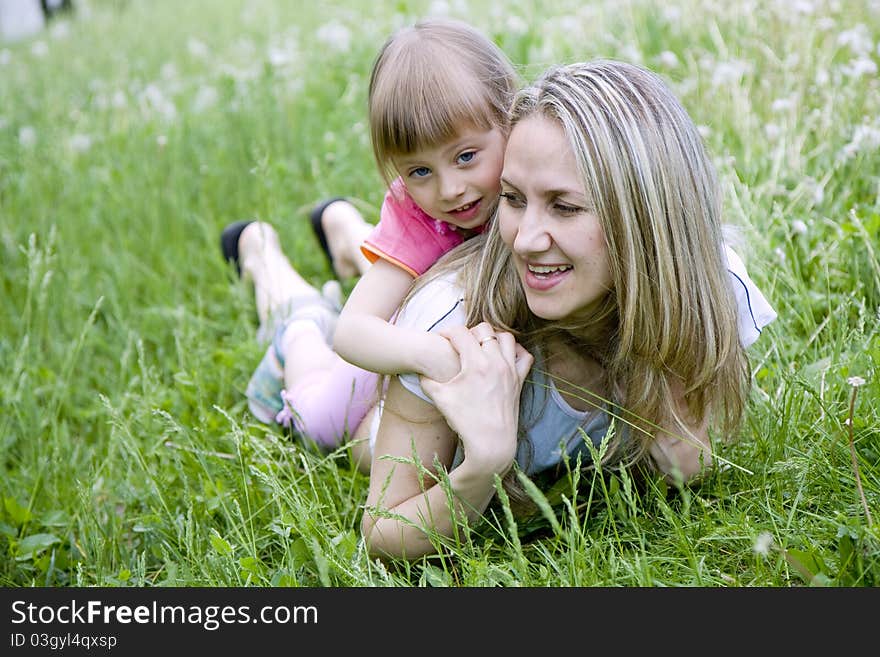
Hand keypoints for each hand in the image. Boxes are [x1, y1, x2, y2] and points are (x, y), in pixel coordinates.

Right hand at [420, 323, 533, 473]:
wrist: (491, 443)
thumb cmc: (464, 421)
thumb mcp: (440, 398)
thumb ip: (427, 381)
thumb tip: (420, 372)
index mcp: (476, 363)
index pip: (460, 333)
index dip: (446, 332)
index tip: (441, 338)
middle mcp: (496, 362)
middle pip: (484, 329)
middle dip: (470, 331)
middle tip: (461, 343)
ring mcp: (510, 370)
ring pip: (506, 337)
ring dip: (493, 337)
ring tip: (482, 346)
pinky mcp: (519, 380)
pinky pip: (524, 356)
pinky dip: (515, 351)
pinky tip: (503, 357)